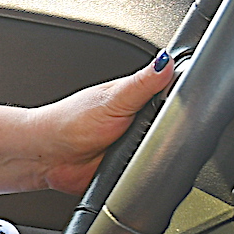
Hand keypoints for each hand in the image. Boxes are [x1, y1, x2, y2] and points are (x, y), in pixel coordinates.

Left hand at [28, 53, 174, 194]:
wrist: (48, 156)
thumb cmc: (70, 122)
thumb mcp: (112, 99)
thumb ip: (142, 83)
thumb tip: (165, 61)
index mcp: (137, 97)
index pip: (173, 93)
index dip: (185, 99)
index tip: (186, 104)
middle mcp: (139, 120)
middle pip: (174, 126)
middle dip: (171, 132)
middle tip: (149, 132)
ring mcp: (136, 145)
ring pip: (165, 151)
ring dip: (158, 154)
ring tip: (136, 150)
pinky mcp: (132, 168)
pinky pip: (150, 172)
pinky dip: (148, 172)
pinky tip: (136, 166)